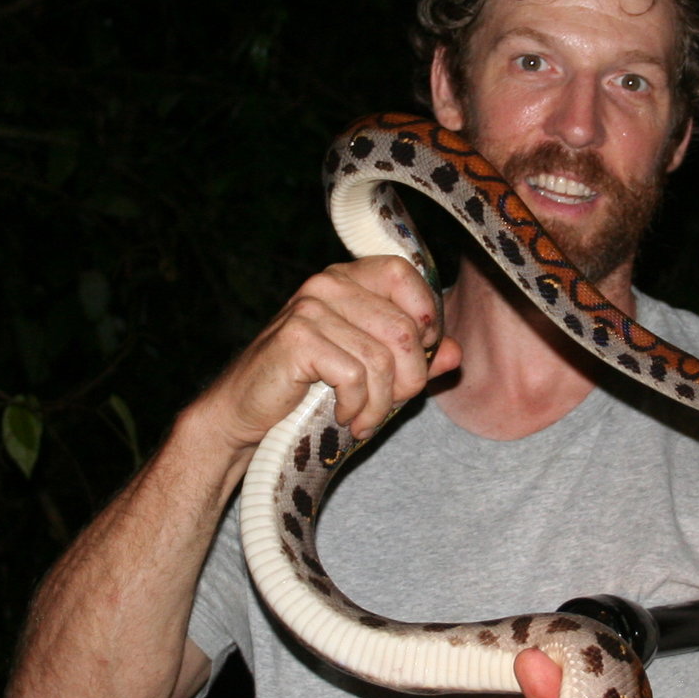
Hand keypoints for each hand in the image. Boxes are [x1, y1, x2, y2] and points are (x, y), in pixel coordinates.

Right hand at [192, 257, 460, 451]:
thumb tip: (454, 353)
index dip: (426, 320)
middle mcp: (328, 283)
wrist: (244, 416)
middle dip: (409, 379)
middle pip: (404, 329)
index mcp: (347, 279)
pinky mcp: (296, 339)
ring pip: (383, 358)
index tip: (417, 360)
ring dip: (382, 403)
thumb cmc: (308, 392)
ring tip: (364, 421)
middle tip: (390, 406)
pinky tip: (343, 417)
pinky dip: (357, 407)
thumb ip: (413, 360)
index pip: (407, 276)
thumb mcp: (371, 373)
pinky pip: (355, 376)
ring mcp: (310, 307)